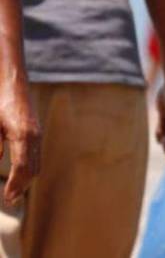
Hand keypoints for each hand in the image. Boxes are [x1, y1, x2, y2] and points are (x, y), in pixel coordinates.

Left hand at [0, 78, 39, 204]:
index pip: (21, 167)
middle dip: (21, 187)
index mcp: (22, 135)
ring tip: (14, 194)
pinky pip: (36, 158)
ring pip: (37, 165)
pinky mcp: (37, 134)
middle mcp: (33, 137)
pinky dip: (30, 171)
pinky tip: (20, 178)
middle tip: (9, 202)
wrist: (14, 86)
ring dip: (26, 181)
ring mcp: (37, 135)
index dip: (14, 184)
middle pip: (32, 169)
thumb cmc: (0, 105)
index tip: (6, 197)